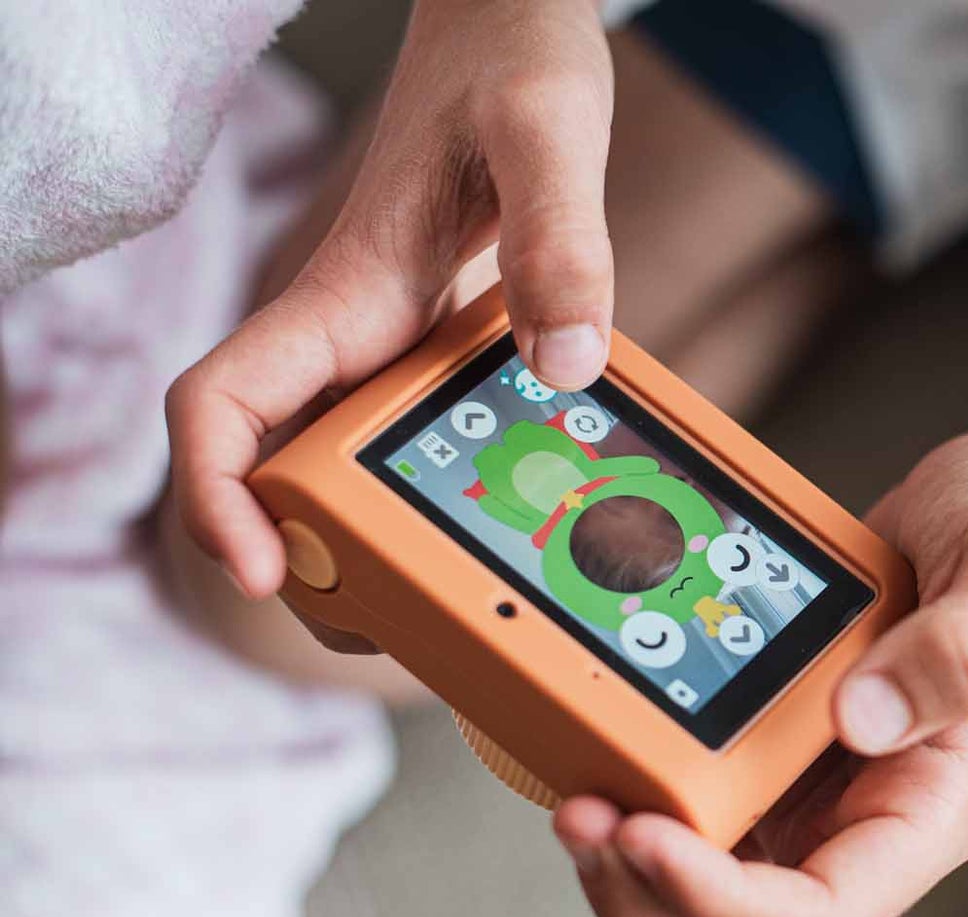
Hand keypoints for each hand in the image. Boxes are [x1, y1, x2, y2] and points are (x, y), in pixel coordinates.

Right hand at [166, 0, 614, 598]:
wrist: (515, 23)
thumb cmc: (514, 59)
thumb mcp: (549, 133)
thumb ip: (560, 238)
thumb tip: (567, 364)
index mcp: (348, 292)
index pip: (226, 404)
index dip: (221, 495)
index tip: (262, 566)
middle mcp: (358, 332)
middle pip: (282, 471)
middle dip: (314, 560)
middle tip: (394, 625)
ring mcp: (398, 345)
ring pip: (350, 468)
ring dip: (379, 544)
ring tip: (460, 608)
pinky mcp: (446, 345)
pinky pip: (422, 438)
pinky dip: (446, 495)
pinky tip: (521, 527)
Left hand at [557, 319, 967, 916]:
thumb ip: (964, 647)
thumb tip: (859, 719)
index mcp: (932, 814)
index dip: (722, 905)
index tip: (642, 832)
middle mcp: (866, 834)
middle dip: (650, 910)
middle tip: (582, 819)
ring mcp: (811, 812)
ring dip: (625, 884)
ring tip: (575, 797)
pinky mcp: (765, 774)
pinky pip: (685, 837)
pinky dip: (630, 820)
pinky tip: (596, 756)